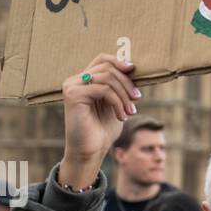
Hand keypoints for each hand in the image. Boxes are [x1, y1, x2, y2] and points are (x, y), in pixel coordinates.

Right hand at [59, 54, 139, 188]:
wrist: (90, 151)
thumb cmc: (103, 128)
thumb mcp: (116, 101)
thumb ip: (120, 85)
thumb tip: (133, 66)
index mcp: (84, 80)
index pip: (102, 59)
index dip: (119, 60)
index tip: (134, 70)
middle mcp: (75, 80)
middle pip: (108, 67)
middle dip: (127, 82)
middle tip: (138, 98)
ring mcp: (72, 87)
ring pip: (108, 78)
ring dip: (125, 95)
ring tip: (131, 111)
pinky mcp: (73, 95)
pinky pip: (103, 90)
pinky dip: (117, 102)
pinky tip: (121, 116)